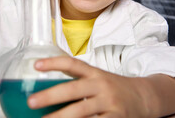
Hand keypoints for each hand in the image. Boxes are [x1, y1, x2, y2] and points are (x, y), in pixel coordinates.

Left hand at [27, 56, 149, 117]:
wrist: (143, 97)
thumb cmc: (113, 87)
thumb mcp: (97, 77)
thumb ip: (78, 80)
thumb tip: (48, 85)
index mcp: (94, 73)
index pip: (72, 64)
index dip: (54, 63)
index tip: (36, 65)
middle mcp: (101, 85)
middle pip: (73, 89)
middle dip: (50, 96)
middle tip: (32, 102)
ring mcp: (109, 103)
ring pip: (81, 111)